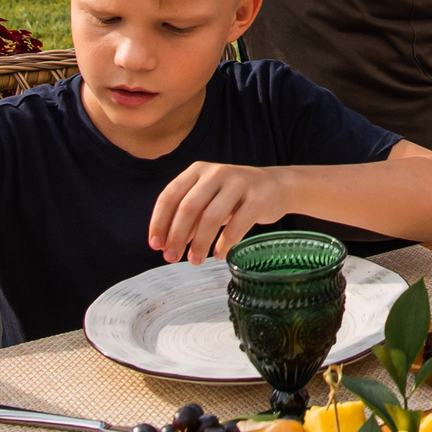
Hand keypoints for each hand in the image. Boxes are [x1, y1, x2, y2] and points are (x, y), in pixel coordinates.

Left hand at [149, 162, 290, 263]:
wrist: (276, 185)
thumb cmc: (234, 196)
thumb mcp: (208, 199)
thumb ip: (189, 217)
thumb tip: (167, 243)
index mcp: (198, 171)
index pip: (170, 196)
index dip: (159, 222)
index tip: (155, 245)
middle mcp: (216, 173)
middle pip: (188, 207)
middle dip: (177, 236)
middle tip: (172, 257)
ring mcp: (239, 183)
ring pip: (212, 217)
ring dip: (200, 243)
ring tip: (195, 261)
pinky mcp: (257, 198)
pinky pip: (237, 225)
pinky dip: (224, 243)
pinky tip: (219, 254)